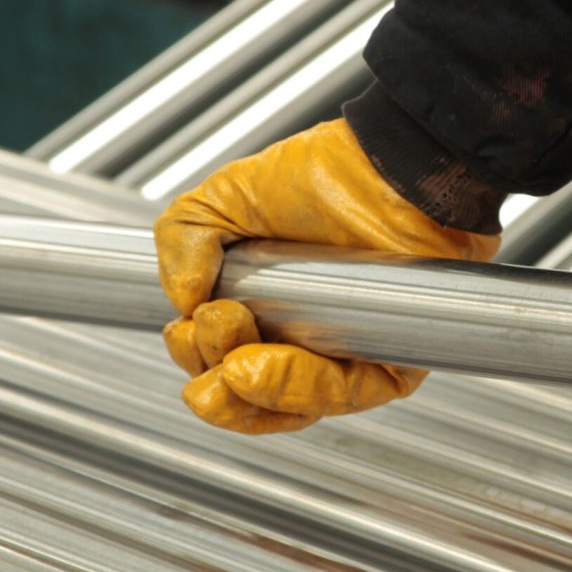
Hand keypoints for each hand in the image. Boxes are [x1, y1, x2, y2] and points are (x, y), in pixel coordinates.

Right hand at [154, 118, 499, 432]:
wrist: (391, 165)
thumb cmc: (325, 175)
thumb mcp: (228, 197)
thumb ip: (183, 239)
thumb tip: (180, 301)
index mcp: (261, 308)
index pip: (218, 362)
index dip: (196, 357)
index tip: (184, 329)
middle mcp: (303, 338)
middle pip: (248, 399)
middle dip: (213, 385)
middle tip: (206, 334)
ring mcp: (344, 354)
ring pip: (291, 406)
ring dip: (247, 393)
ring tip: (230, 360)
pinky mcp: (389, 363)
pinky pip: (341, 396)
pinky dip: (294, 389)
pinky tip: (255, 369)